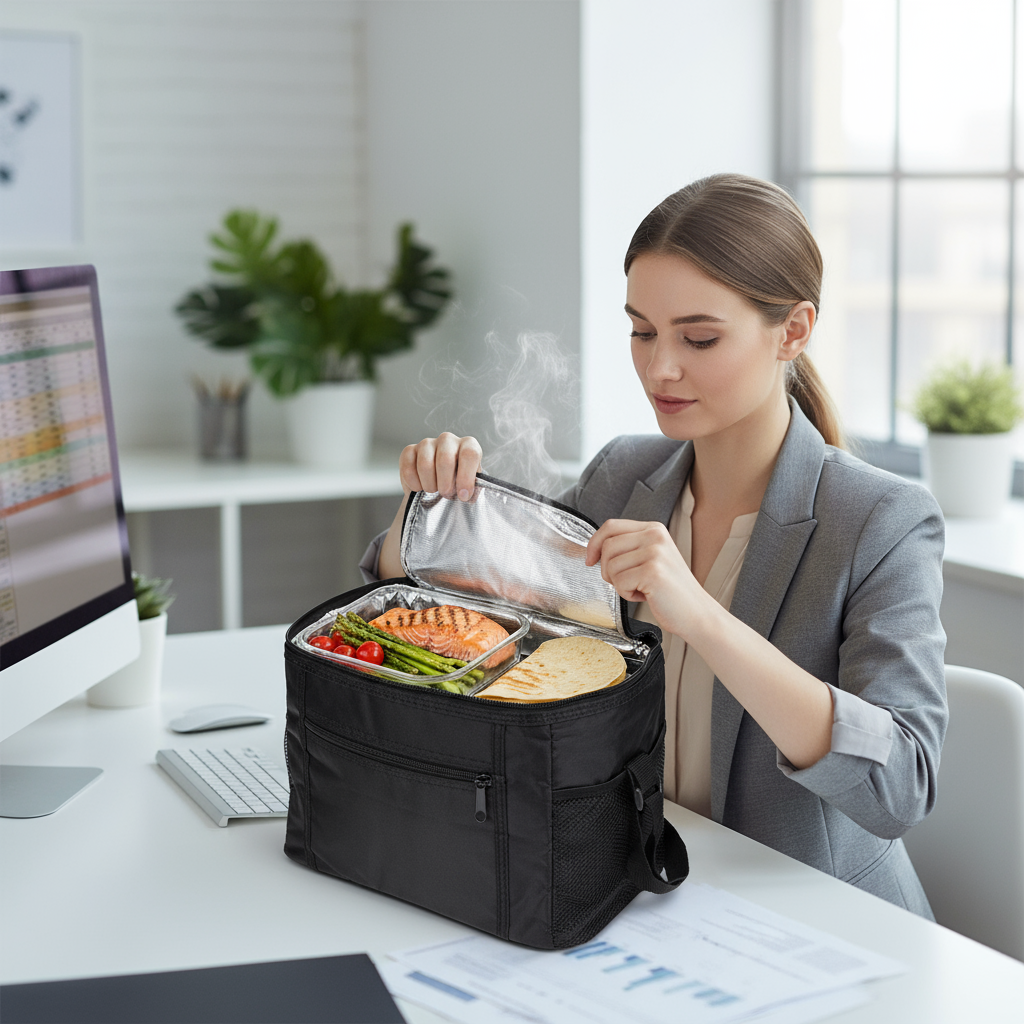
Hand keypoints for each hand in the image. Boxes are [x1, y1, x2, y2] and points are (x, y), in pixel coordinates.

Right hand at [399, 432, 482, 499]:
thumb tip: (466, 495)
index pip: (469, 454)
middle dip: (445, 484)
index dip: (466, 477)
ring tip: (433, 490)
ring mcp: (427, 443)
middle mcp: (448, 440)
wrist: (438, 484)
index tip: (463, 496)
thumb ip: (472, 490)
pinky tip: (419, 487)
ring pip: (425, 464)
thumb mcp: (469, 487)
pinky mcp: (409, 450)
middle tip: (446, 494)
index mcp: (468, 445)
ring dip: (429, 485)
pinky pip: (408, 468)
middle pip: (445, 460)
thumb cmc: (457, 484)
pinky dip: (414, 483)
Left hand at [585, 519, 705, 637]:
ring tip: (641, 588)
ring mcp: (655, 553)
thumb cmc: (670, 590)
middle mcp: (655, 536)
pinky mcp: (652, 572)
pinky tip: (646, 596)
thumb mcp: (651, 558)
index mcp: (654, 529)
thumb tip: (595, 548)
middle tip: (627, 582)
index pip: (611, 526)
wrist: (697, 613)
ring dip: (619, 584)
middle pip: (607, 546)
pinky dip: (627, 594)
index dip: (594, 543)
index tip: (590, 559)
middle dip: (608, 570)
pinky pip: (619, 582)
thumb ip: (628, 547)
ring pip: (610, 566)